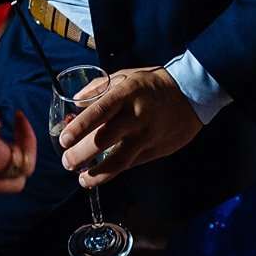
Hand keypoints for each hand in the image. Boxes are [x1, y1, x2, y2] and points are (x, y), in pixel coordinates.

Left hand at [57, 65, 202, 188]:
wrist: (191, 94)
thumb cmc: (152, 84)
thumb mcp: (126, 76)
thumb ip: (99, 88)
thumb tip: (75, 101)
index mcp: (126, 94)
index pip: (99, 111)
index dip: (80, 127)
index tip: (64, 139)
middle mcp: (136, 116)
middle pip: (104, 140)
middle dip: (82, 154)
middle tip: (67, 162)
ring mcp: (146, 135)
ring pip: (119, 161)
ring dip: (98, 174)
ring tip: (82, 180)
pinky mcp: (155, 150)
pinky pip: (132, 164)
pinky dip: (115, 171)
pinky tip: (102, 175)